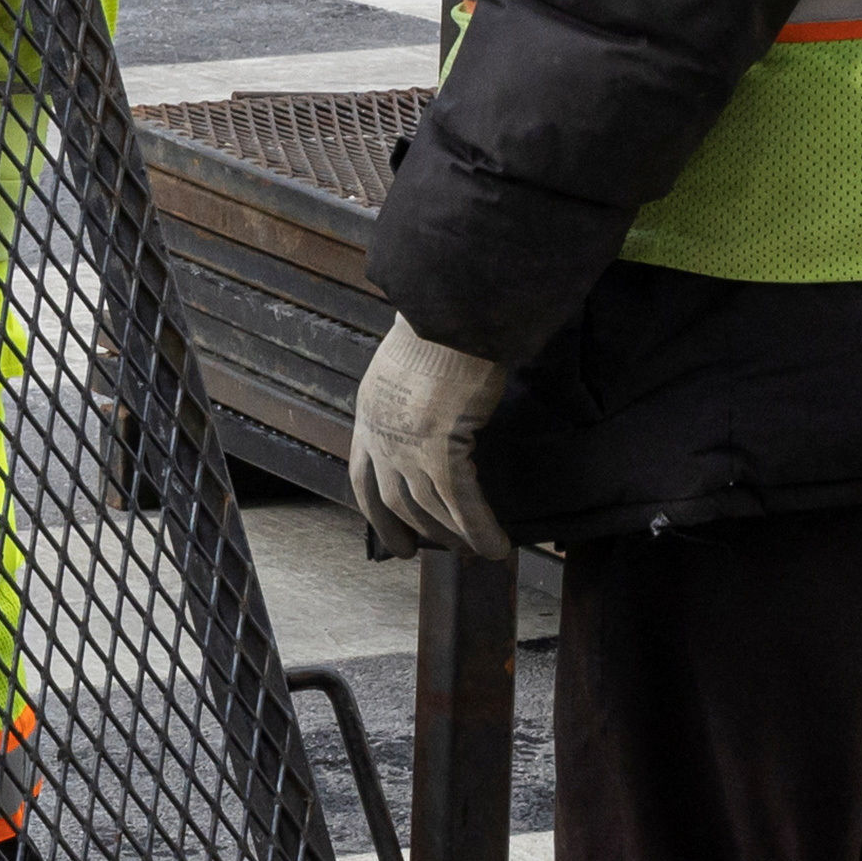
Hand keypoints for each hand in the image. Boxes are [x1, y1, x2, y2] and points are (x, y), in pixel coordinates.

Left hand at [348, 320, 513, 560]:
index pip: (363, 471)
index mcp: (370, 409)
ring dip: (454, 535)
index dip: (375, 505)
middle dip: (409, 530)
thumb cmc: (441, 322)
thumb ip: (414, 388)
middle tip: (427, 552)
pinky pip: (462, 503)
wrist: (451, 307)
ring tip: (474, 553)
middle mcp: (380, 433)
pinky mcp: (441, 450)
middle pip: (392, 498)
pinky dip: (480, 529)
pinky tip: (497, 547)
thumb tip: (437, 400)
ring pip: (429, 507)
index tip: (387, 527)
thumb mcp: (409, 359)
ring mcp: (408, 445)